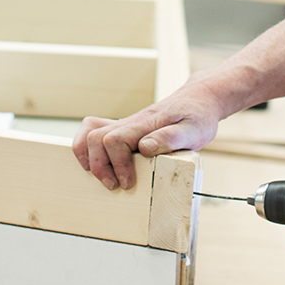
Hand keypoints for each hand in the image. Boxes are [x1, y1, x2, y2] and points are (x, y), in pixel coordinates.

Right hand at [72, 83, 227, 189]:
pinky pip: (94, 129)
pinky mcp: (124, 127)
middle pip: (97, 137)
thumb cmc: (197, 116)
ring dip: (87, 155)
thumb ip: (170, 138)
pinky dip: (86, 145)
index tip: (127, 182)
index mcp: (146, 123)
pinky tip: (94, 162)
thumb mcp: (193, 130)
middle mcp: (131, 121)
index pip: (116, 139)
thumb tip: (144, 148)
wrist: (198, 99)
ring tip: (98, 175)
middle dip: (100, 165)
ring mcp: (125, 123)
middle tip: (115, 185)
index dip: (117, 164)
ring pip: (90, 131)